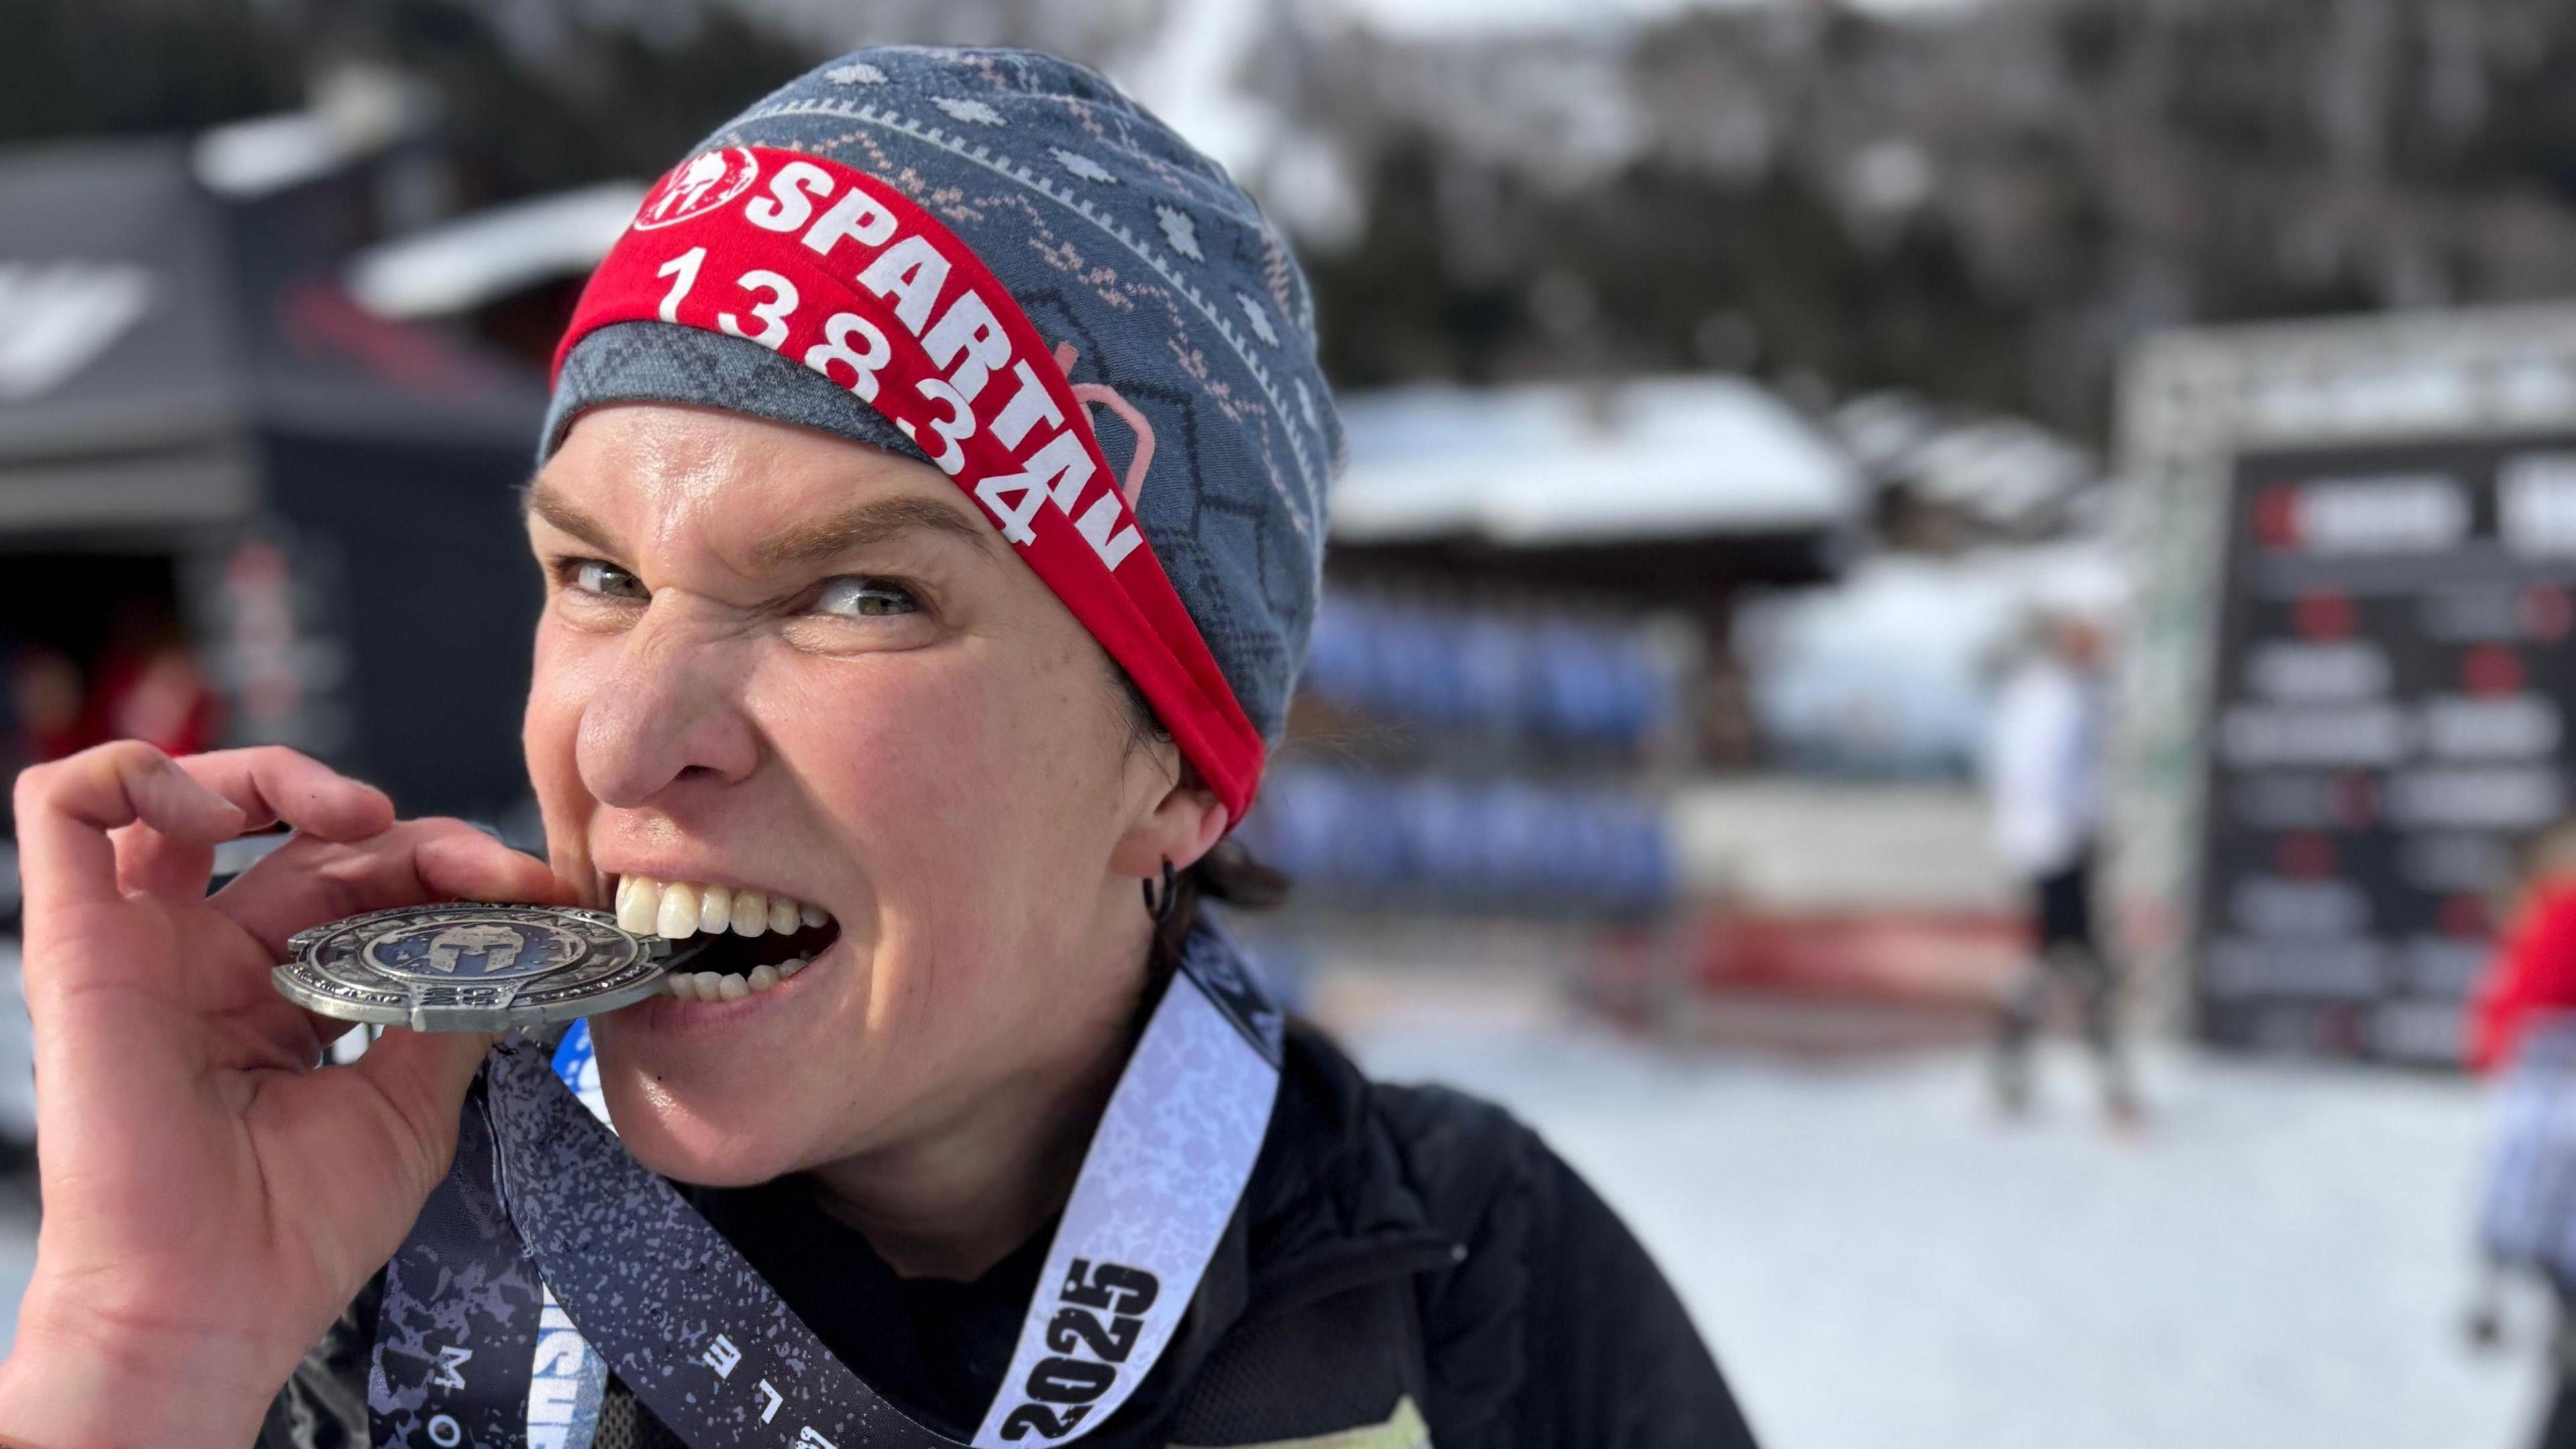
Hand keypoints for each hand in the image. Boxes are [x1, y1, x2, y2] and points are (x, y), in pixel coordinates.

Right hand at [0, 743, 570, 1448]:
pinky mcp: (75, 945)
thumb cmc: (294, 1233)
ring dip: (281, 774)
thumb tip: (512, 942)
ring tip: (360, 816)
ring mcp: (145, 949)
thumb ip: (453, 1010)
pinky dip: (138, 772)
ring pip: (185, 795)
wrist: (210, 1306)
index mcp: (284, 996)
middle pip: (303, 836)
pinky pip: (64, 808)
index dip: (449, 865)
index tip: (531, 890)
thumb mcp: (413, 1101)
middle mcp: (211, 962)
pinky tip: (221, 808)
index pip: (366, 883)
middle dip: (409, 830)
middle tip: (487, 869)